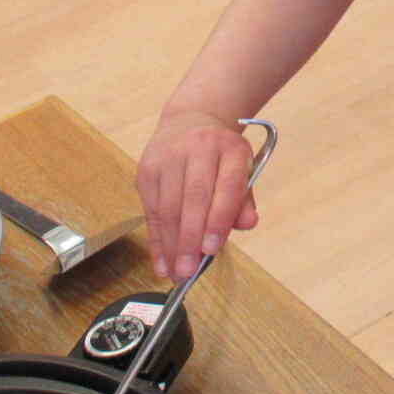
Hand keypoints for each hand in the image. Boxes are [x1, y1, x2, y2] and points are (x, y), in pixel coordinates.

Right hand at [136, 111, 258, 280]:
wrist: (190, 121)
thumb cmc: (220, 156)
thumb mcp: (243, 170)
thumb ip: (244, 201)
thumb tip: (246, 224)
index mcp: (230, 148)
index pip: (227, 186)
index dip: (219, 218)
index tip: (212, 249)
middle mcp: (198, 148)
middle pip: (193, 198)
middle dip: (190, 238)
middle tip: (189, 270)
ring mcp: (167, 157)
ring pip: (167, 207)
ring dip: (171, 244)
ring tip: (176, 272)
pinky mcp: (146, 170)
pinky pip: (150, 211)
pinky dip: (156, 240)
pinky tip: (162, 262)